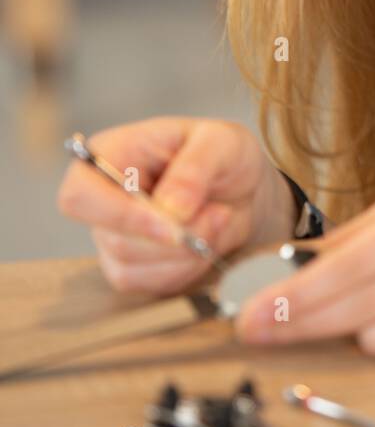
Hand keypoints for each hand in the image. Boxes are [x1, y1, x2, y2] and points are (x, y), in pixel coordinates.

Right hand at [57, 116, 292, 294]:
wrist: (242, 186)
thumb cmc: (222, 153)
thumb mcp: (220, 142)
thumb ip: (194, 169)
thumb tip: (170, 208)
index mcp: (111, 154)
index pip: (80, 195)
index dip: (120, 216)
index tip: (172, 223)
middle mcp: (102, 198)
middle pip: (113, 240)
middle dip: (175, 238)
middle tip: (219, 213)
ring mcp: (113, 236)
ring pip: (133, 268)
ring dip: (187, 253)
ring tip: (218, 219)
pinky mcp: (132, 266)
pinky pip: (151, 284)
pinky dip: (188, 269)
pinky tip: (207, 243)